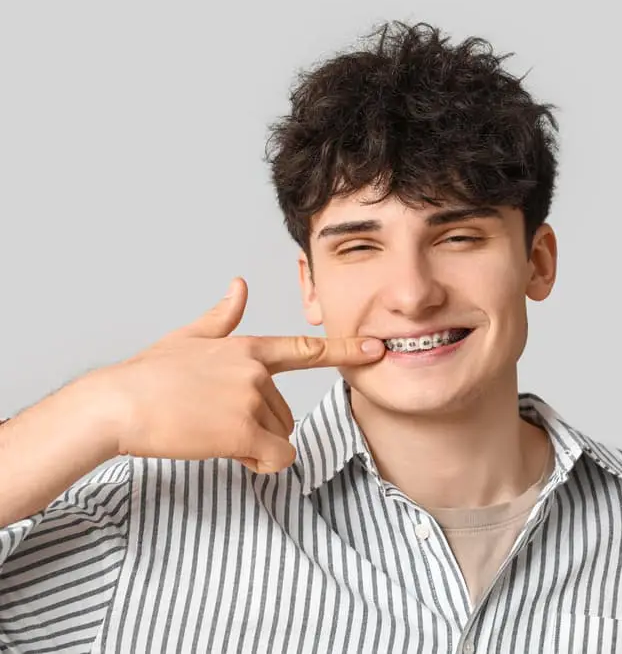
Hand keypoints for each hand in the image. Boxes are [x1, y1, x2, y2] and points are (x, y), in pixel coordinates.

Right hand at [94, 277, 383, 472]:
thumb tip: (240, 285)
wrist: (117, 404)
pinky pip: (277, 458)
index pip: (306, 348)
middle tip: (216, 423)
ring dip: (253, 445)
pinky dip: (261, 464)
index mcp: (247, 348)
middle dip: (260, 426)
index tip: (377, 348)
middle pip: (286, 412)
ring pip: (279, 437)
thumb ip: (221, 317)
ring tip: (211, 432)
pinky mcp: (243, 430)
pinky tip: (229, 453)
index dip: (345, 349)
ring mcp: (251, 399)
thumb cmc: (146, 376)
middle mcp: (256, 371)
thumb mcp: (187, 338)